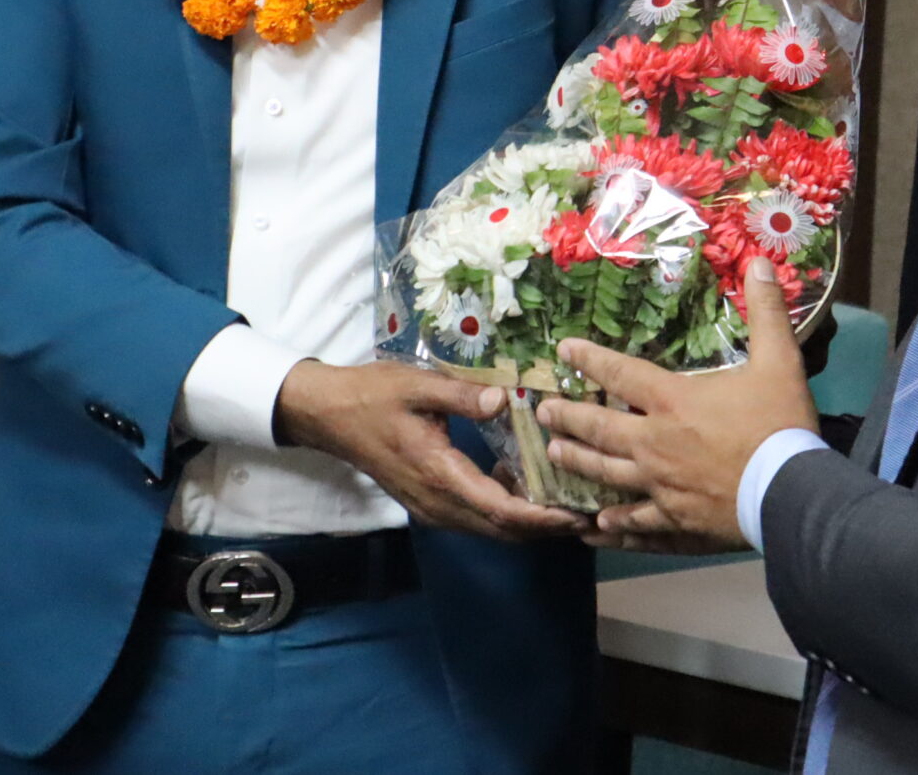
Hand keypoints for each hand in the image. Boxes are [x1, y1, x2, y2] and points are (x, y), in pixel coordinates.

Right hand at [274, 360, 586, 541]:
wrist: (328, 415)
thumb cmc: (372, 396)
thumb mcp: (417, 386)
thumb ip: (463, 395)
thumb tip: (505, 400)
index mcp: (439, 475)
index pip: (501, 511)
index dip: (542, 518)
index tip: (578, 514)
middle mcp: (438, 503)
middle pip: (502, 530)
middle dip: (546, 527)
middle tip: (589, 513)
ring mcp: (431, 507)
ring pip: (490, 528)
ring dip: (528, 523)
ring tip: (567, 501)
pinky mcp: (428, 502)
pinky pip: (475, 517)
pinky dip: (506, 511)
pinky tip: (525, 484)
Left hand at [538, 261, 820, 550]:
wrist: (790, 493)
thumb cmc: (779, 426)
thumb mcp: (780, 361)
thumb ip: (767, 313)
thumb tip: (762, 265)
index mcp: (672, 401)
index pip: (620, 372)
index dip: (589, 358)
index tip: (562, 350)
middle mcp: (654, 442)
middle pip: (599, 428)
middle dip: (568, 417)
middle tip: (543, 412)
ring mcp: (659, 485)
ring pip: (606, 474)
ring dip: (577, 464)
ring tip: (553, 457)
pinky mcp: (672, 520)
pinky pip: (635, 523)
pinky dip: (614, 524)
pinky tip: (597, 526)